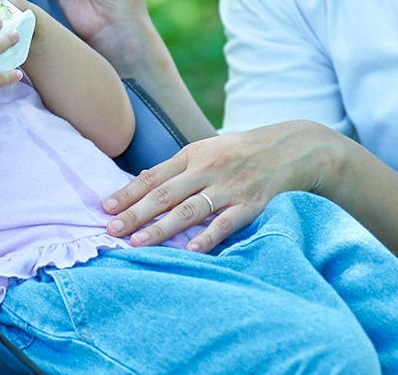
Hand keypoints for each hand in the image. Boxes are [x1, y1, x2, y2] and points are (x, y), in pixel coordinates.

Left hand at [102, 120, 335, 252]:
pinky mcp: (251, 205)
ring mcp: (230, 187)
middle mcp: (208, 169)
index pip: (154, 176)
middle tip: (111, 229)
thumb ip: (177, 168)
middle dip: (136, 213)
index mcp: (194, 154)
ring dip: (161, 228)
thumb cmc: (241, 153)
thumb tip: (140, 183)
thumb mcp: (208, 150)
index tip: (106, 208)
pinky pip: (225, 223)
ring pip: (189, 210)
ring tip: (138, 243)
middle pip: (165, 194)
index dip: (129, 192)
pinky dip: (206, 237)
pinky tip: (188, 249)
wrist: (292, 148)